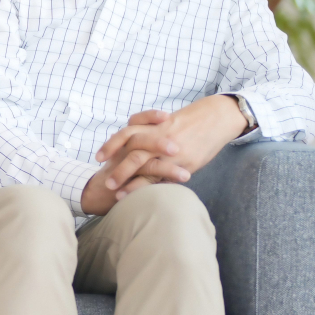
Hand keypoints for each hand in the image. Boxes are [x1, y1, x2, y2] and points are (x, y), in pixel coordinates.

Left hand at [81, 95, 247, 215]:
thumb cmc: (191, 121)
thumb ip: (151, 132)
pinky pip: (165, 176)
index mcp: (153, 126)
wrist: (216, 117)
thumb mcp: (168, 122)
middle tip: (106, 183)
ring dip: (130, 180)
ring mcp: (171, 150)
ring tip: (118, 194)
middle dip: (117, 168)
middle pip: (132, 151)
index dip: (111, 145)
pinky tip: (143, 197)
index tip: (98, 158)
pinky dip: (152, 186)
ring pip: (146, 164)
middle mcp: (159, 136)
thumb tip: (135, 145)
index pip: (126, 134)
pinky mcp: (185, 161)